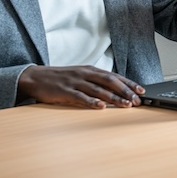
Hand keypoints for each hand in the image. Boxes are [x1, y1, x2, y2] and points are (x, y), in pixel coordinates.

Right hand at [17, 66, 144, 108]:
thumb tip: (116, 89)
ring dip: (114, 98)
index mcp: (90, 70)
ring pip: (98, 90)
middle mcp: (85, 74)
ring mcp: (75, 82)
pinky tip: (101, 107)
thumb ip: (96, 81)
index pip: (114, 76)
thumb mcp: (80, 76)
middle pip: (109, 81)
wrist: (35, 77)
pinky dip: (92, 102)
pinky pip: (80, 97)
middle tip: (137, 100)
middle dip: (125, 91)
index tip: (142, 91)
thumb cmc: (61, 79)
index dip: (129, 83)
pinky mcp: (64, 91)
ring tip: (126, 105)